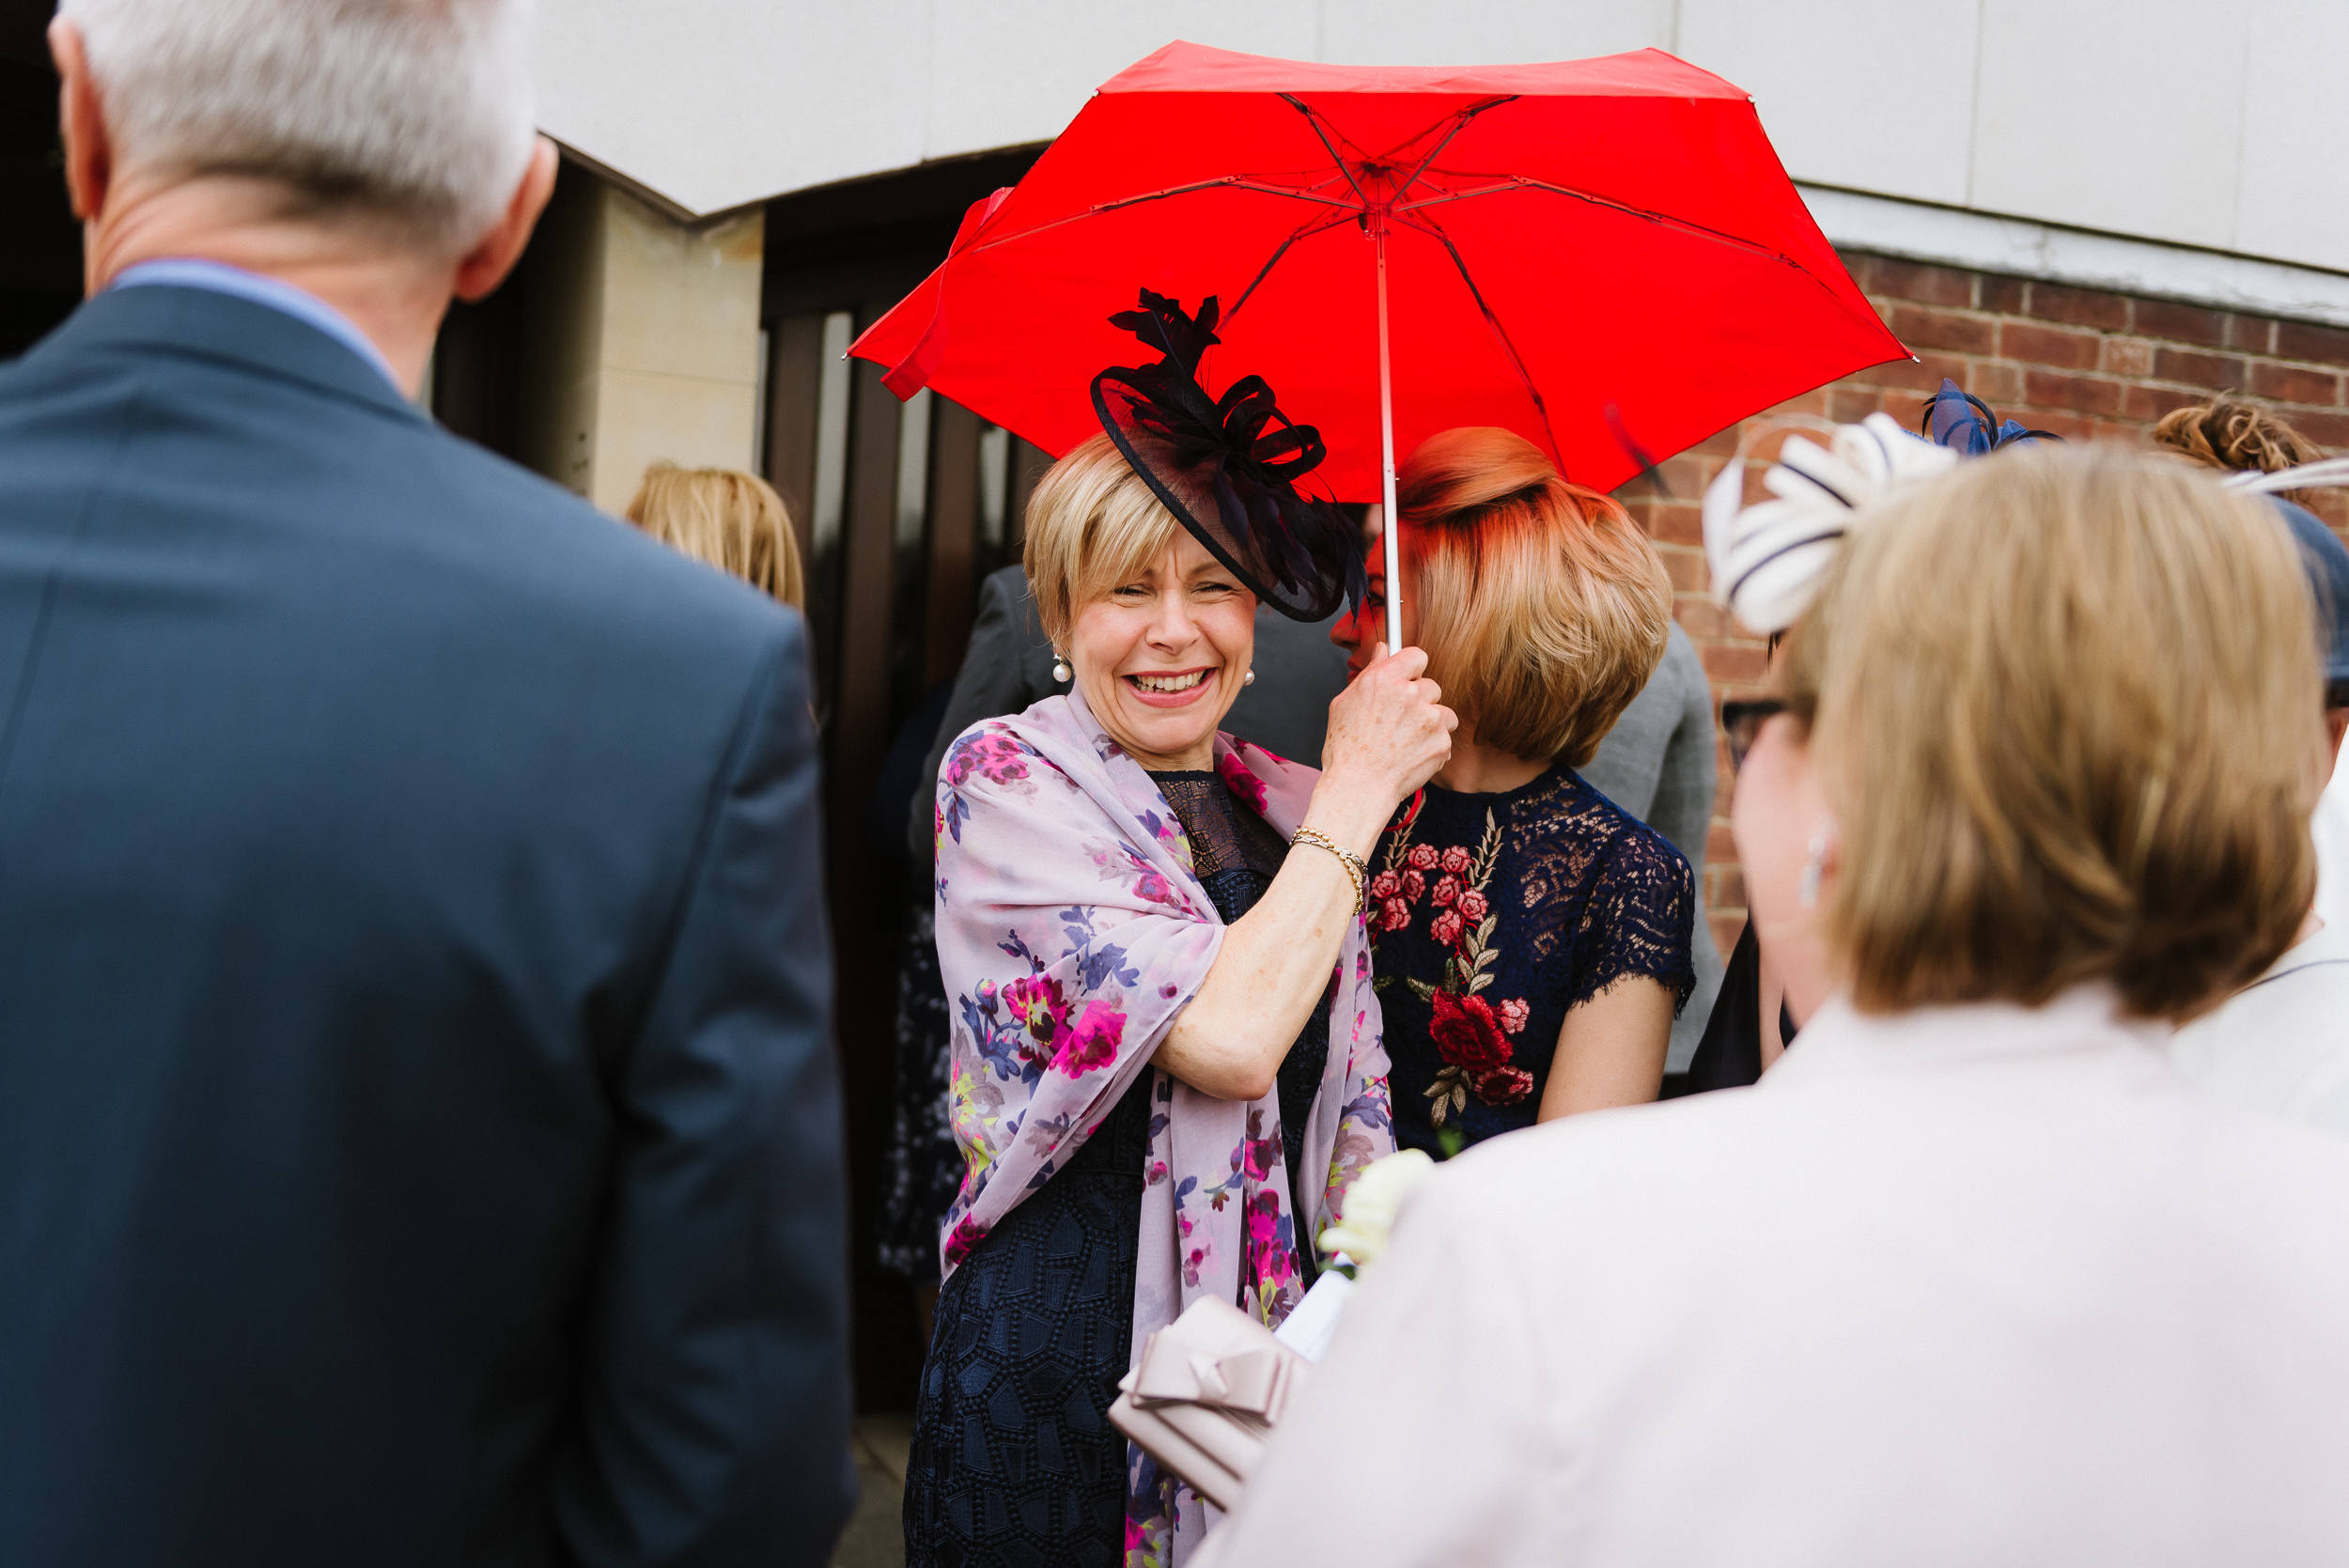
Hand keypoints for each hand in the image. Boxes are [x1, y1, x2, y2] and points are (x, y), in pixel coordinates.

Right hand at [1309, 644, 1455, 854]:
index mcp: (1384, 680)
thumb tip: (1384, 650)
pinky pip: (1445, 737)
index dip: (1412, 669)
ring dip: (1431, 723)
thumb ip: (1369, 671)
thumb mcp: (1344, 703)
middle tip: (1399, 722)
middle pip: (1430, 685)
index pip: (1416, 655)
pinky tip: (1412, 756)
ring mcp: (1429, 718)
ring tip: (1407, 742)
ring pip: (1442, 712)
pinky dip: (1433, 747)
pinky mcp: (1442, 742)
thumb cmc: (1345, 750)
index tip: (1408, 679)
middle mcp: (1410, 694)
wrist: (1358, 787)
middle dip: (1419, 701)